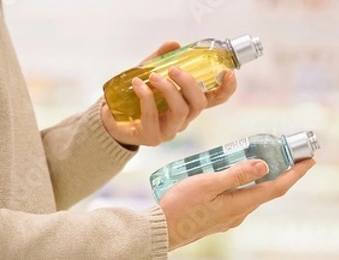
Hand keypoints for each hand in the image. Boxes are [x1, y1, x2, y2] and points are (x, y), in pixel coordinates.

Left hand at [101, 41, 237, 146]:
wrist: (111, 118)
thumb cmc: (135, 96)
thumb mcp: (149, 72)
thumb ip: (161, 59)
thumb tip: (174, 44)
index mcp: (188, 103)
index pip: (214, 99)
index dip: (226, 89)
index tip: (228, 73)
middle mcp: (183, 118)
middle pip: (199, 104)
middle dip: (189, 84)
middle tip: (174, 69)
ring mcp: (169, 130)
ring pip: (180, 111)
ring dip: (168, 90)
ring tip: (153, 76)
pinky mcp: (151, 137)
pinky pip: (153, 117)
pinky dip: (146, 97)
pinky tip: (137, 85)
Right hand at [159, 159, 315, 250]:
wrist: (159, 233)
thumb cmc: (180, 207)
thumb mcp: (208, 184)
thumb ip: (236, 174)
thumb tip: (264, 165)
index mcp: (241, 205)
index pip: (277, 187)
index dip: (295, 173)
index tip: (310, 160)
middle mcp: (240, 214)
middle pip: (268, 190)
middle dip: (281, 172)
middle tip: (287, 152)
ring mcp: (229, 218)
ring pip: (252, 194)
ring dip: (262, 177)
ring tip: (262, 157)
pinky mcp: (218, 218)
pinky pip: (239, 198)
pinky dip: (246, 184)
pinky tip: (235, 174)